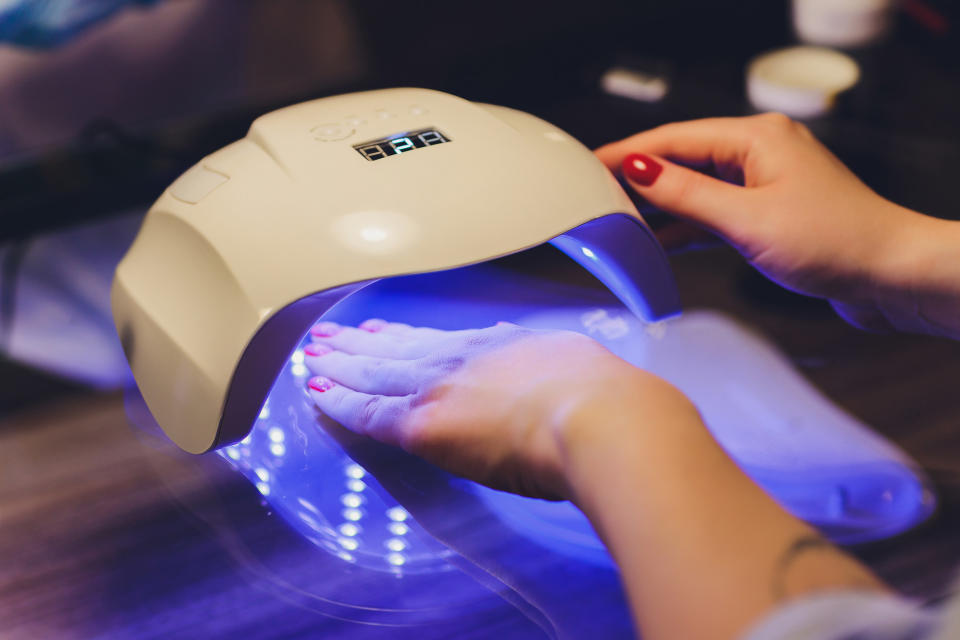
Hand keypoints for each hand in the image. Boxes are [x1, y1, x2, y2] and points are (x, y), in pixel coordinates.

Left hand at [302, 318, 688, 499]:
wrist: (598, 417)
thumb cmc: (601, 396)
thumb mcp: (569, 359)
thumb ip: (537, 361)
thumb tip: (526, 358)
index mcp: (495, 345)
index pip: (433, 341)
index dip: (399, 337)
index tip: (377, 332)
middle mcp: (459, 359)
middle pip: (394, 351)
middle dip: (356, 345)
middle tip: (326, 338)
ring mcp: (438, 389)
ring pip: (373, 374)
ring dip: (338, 367)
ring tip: (313, 358)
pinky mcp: (424, 425)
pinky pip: (368, 413)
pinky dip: (340, 403)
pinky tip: (317, 394)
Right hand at [595, 114, 959, 335]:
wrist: (890, 276)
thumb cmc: (835, 242)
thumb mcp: (747, 219)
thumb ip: (686, 195)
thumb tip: (637, 169)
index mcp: (756, 138)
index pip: (674, 139)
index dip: (627, 152)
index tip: (587, 165)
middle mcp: (758, 153)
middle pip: (681, 161)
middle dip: (638, 180)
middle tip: (594, 199)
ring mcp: (762, 184)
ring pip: (695, 190)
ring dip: (660, 208)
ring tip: (618, 224)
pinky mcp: (766, 213)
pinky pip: (712, 213)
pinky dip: (685, 227)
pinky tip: (657, 243)